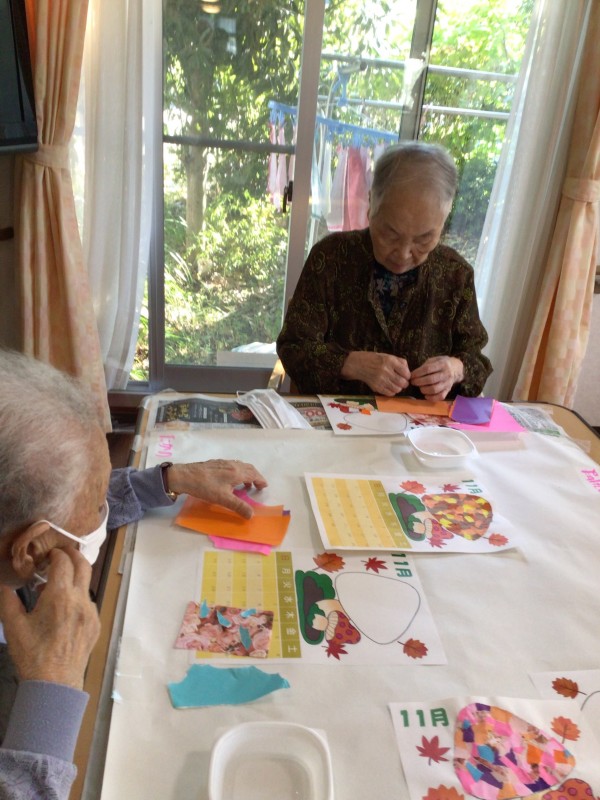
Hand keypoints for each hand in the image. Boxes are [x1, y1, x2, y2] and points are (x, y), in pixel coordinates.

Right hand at [0, 548, 99, 689]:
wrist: (55, 683)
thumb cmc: (32, 654)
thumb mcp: (13, 626)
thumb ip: (8, 599)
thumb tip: (3, 583)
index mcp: (60, 597)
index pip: (63, 562)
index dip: (55, 554)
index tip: (47, 554)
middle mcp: (80, 600)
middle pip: (83, 565)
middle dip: (72, 555)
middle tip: (60, 554)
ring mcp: (91, 612)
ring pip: (86, 585)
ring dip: (74, 579)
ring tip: (56, 587)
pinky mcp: (96, 624)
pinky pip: (88, 603)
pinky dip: (78, 598)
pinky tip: (64, 610)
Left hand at [167, 460, 267, 518]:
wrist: (185, 476)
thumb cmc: (205, 487)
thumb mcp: (223, 499)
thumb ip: (239, 506)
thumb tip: (251, 515)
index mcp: (236, 473)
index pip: (253, 475)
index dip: (260, 480)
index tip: (264, 486)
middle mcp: (232, 465)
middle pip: (248, 468)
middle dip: (255, 476)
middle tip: (258, 485)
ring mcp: (223, 463)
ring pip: (240, 465)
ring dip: (246, 473)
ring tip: (245, 483)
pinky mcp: (215, 463)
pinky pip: (232, 465)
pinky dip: (237, 471)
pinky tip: (230, 478)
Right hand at [341, 351, 410, 395]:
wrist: (358, 364)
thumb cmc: (375, 359)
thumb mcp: (388, 356)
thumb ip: (400, 361)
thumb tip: (408, 371)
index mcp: (390, 361)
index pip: (406, 372)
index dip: (408, 375)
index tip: (405, 375)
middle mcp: (386, 370)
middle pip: (403, 382)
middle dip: (404, 383)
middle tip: (402, 382)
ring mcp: (380, 380)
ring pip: (397, 389)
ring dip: (399, 388)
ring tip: (396, 384)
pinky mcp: (376, 387)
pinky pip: (389, 393)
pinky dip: (392, 392)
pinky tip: (390, 387)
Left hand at [410, 356, 463, 399]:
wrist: (456, 368)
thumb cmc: (441, 363)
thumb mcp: (434, 360)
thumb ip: (425, 366)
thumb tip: (414, 374)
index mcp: (442, 364)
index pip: (428, 369)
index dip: (418, 373)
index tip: (411, 376)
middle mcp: (446, 374)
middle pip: (430, 380)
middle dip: (419, 382)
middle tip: (413, 382)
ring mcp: (447, 383)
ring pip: (434, 389)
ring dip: (424, 390)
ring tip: (420, 387)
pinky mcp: (448, 390)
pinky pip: (440, 397)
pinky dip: (431, 398)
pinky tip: (426, 395)